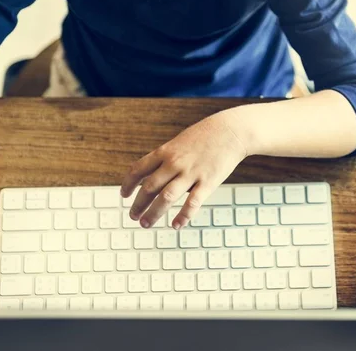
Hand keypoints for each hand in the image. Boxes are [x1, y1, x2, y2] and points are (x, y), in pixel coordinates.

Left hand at [120, 111, 247, 228]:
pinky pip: (192, 204)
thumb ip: (165, 158)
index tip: (124, 195)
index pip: (138, 170)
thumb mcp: (179, 142)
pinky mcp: (208, 182)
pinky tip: (176, 225)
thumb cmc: (205, 136)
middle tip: (133, 216)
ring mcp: (191, 173)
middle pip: (149, 187)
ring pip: (166, 198)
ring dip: (153, 213)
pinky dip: (182, 217)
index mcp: (165, 152)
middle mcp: (174, 163)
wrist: (231, 130)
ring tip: (146, 224)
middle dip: (138, 205)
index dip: (128, 184)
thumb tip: (152, 175)